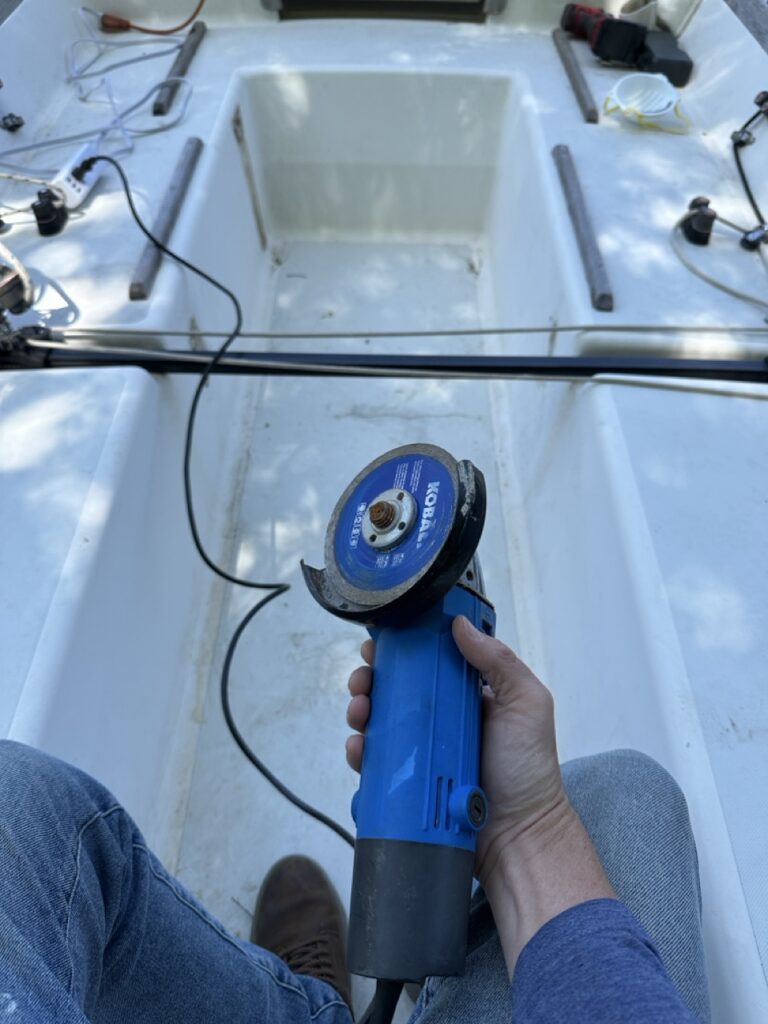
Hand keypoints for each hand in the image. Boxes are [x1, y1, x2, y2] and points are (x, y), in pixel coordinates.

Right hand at [346, 617, 613, 972]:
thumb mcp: (527, 704)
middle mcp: (440, 719)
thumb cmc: (528, 769)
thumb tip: (459, 624)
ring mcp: (422, 751)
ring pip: (379, 721)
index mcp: (466, 694)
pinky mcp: (407, 781)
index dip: (401, 649)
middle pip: (394, 688)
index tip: (382, 641)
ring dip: (361, 710)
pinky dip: (360, 751)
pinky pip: (375, 761)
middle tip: (364, 680)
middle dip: (371, 678)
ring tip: (360, 713)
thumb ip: (499, 662)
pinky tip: (359, 748)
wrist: (518, 836)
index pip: (427, 661)